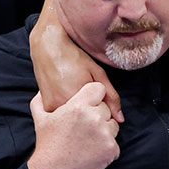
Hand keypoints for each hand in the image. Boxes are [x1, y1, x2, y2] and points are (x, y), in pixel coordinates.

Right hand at [27, 84, 120, 168]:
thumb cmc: (47, 144)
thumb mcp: (40, 118)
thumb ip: (40, 101)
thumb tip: (41, 92)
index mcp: (78, 106)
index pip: (99, 88)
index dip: (95, 95)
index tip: (90, 103)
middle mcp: (94, 118)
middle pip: (106, 108)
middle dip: (98, 115)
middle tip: (84, 127)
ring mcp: (104, 134)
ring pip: (113, 125)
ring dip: (104, 130)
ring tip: (88, 139)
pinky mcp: (111, 149)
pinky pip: (115, 143)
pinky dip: (106, 147)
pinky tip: (92, 150)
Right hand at [30, 0, 122, 118]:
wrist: (48, 48)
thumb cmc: (74, 58)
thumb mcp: (98, 74)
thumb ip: (111, 96)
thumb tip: (121, 119)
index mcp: (83, 100)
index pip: (100, 115)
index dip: (99, 103)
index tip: (92, 90)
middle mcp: (68, 107)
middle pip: (86, 118)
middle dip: (88, 109)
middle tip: (80, 86)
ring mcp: (55, 109)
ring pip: (74, 119)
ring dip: (76, 110)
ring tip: (70, 88)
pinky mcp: (47, 108)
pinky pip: (62, 117)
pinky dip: (65, 109)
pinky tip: (62, 93)